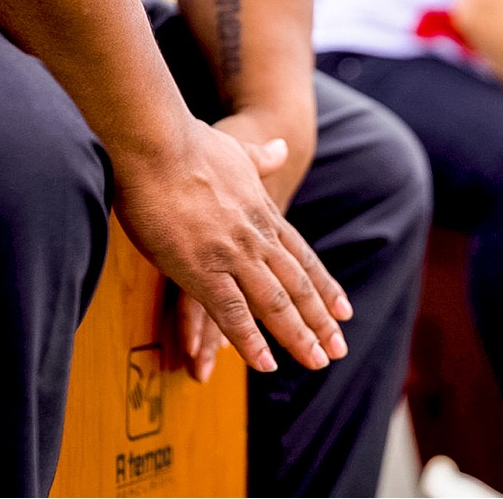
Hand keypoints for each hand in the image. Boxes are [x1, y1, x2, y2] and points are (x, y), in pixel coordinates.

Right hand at [114, 119, 351, 375]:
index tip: (343, 310)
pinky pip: (231, 312)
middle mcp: (256, 238)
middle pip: (297, 286)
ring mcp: (232, 255)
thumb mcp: (236, 150)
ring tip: (316, 362)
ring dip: (297, 335)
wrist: (159, 140)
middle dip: (320, 320)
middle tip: (338, 350)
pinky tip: (264, 363)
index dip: (324, 287)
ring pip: (275, 303)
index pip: (303, 258)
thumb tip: (283, 148)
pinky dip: (249, 340)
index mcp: (263, 214)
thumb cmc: (188, 143)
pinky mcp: (200, 268)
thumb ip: (260, 158)